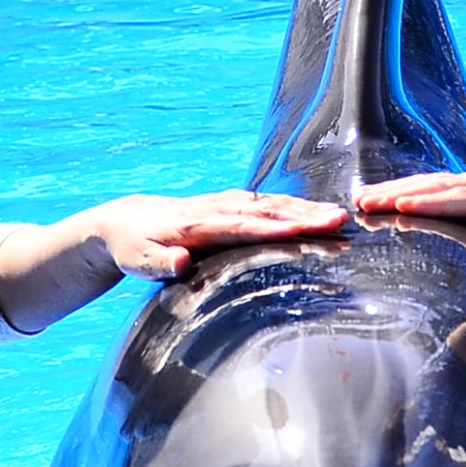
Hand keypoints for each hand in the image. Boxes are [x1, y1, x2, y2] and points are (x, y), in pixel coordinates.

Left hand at [89, 190, 345, 279]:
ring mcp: (224, 203)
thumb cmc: (134, 248)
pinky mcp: (231, 203)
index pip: (239, 226)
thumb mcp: (137, 262)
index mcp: (195, 225)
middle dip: (302, 214)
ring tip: (339, 215)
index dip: (270, 228)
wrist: (126, 221)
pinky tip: (317, 211)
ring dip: (305, 208)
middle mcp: (215, 209)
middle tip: (337, 220)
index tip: (300, 230)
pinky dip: (294, 205)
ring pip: (270, 203)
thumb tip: (182, 262)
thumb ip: (159, 263)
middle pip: (264, 210)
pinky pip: (266, 202)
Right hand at [353, 168, 465, 262]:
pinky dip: (405, 190)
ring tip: (361, 199)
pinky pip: (433, 187)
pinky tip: (381, 197)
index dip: (435, 203)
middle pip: (439, 186)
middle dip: (400, 193)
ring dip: (395, 189)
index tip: (403, 206)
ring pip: (430, 183)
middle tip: (363, 202)